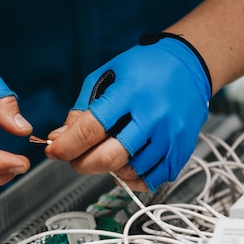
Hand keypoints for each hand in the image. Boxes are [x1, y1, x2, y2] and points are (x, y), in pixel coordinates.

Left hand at [46, 33, 211, 190]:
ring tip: (104, 155)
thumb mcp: (108, 75)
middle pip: (110, 157)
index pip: (91, 128)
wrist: (190, 64)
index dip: (67, 145)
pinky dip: (133, 178)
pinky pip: (152, 179)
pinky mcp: (182, 149)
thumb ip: (82, 107)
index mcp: (131, 92)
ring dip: (108, 170)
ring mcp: (170, 135)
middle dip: (82, 164)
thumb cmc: (146, 67)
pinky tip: (126, 164)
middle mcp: (153, 116)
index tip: (53, 150)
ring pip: (130, 171)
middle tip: (74, 159)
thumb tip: (60, 137)